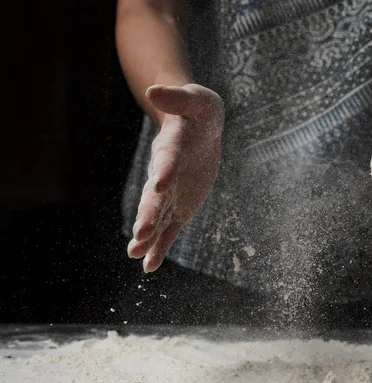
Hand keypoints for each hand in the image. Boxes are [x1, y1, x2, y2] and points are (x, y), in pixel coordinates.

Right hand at [127, 84, 224, 271]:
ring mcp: (171, 193)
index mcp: (172, 148)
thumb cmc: (198, 112)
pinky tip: (149, 266)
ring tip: (135, 254)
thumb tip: (154, 90)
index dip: (165, 171)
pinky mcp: (180, 206)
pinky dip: (162, 246)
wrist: (199, 127)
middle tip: (139, 236)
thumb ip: (177, 98)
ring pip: (158, 217)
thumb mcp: (195, 100)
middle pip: (155, 197)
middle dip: (148, 216)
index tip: (159, 184)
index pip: (169, 160)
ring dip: (149, 236)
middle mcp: (166, 174)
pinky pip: (171, 229)